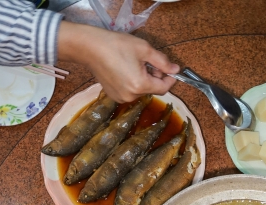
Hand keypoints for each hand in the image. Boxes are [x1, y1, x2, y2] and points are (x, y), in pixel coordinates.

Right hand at [58, 22, 178, 101]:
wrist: (90, 48)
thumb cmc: (116, 45)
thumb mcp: (144, 49)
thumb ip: (162, 62)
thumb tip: (175, 69)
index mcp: (140, 85)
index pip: (164, 88)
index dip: (170, 79)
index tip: (171, 70)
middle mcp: (131, 96)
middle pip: (152, 89)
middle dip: (154, 77)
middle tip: (148, 61)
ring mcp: (121, 98)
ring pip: (141, 91)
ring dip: (143, 80)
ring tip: (134, 64)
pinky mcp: (114, 96)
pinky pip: (130, 91)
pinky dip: (133, 83)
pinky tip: (125, 70)